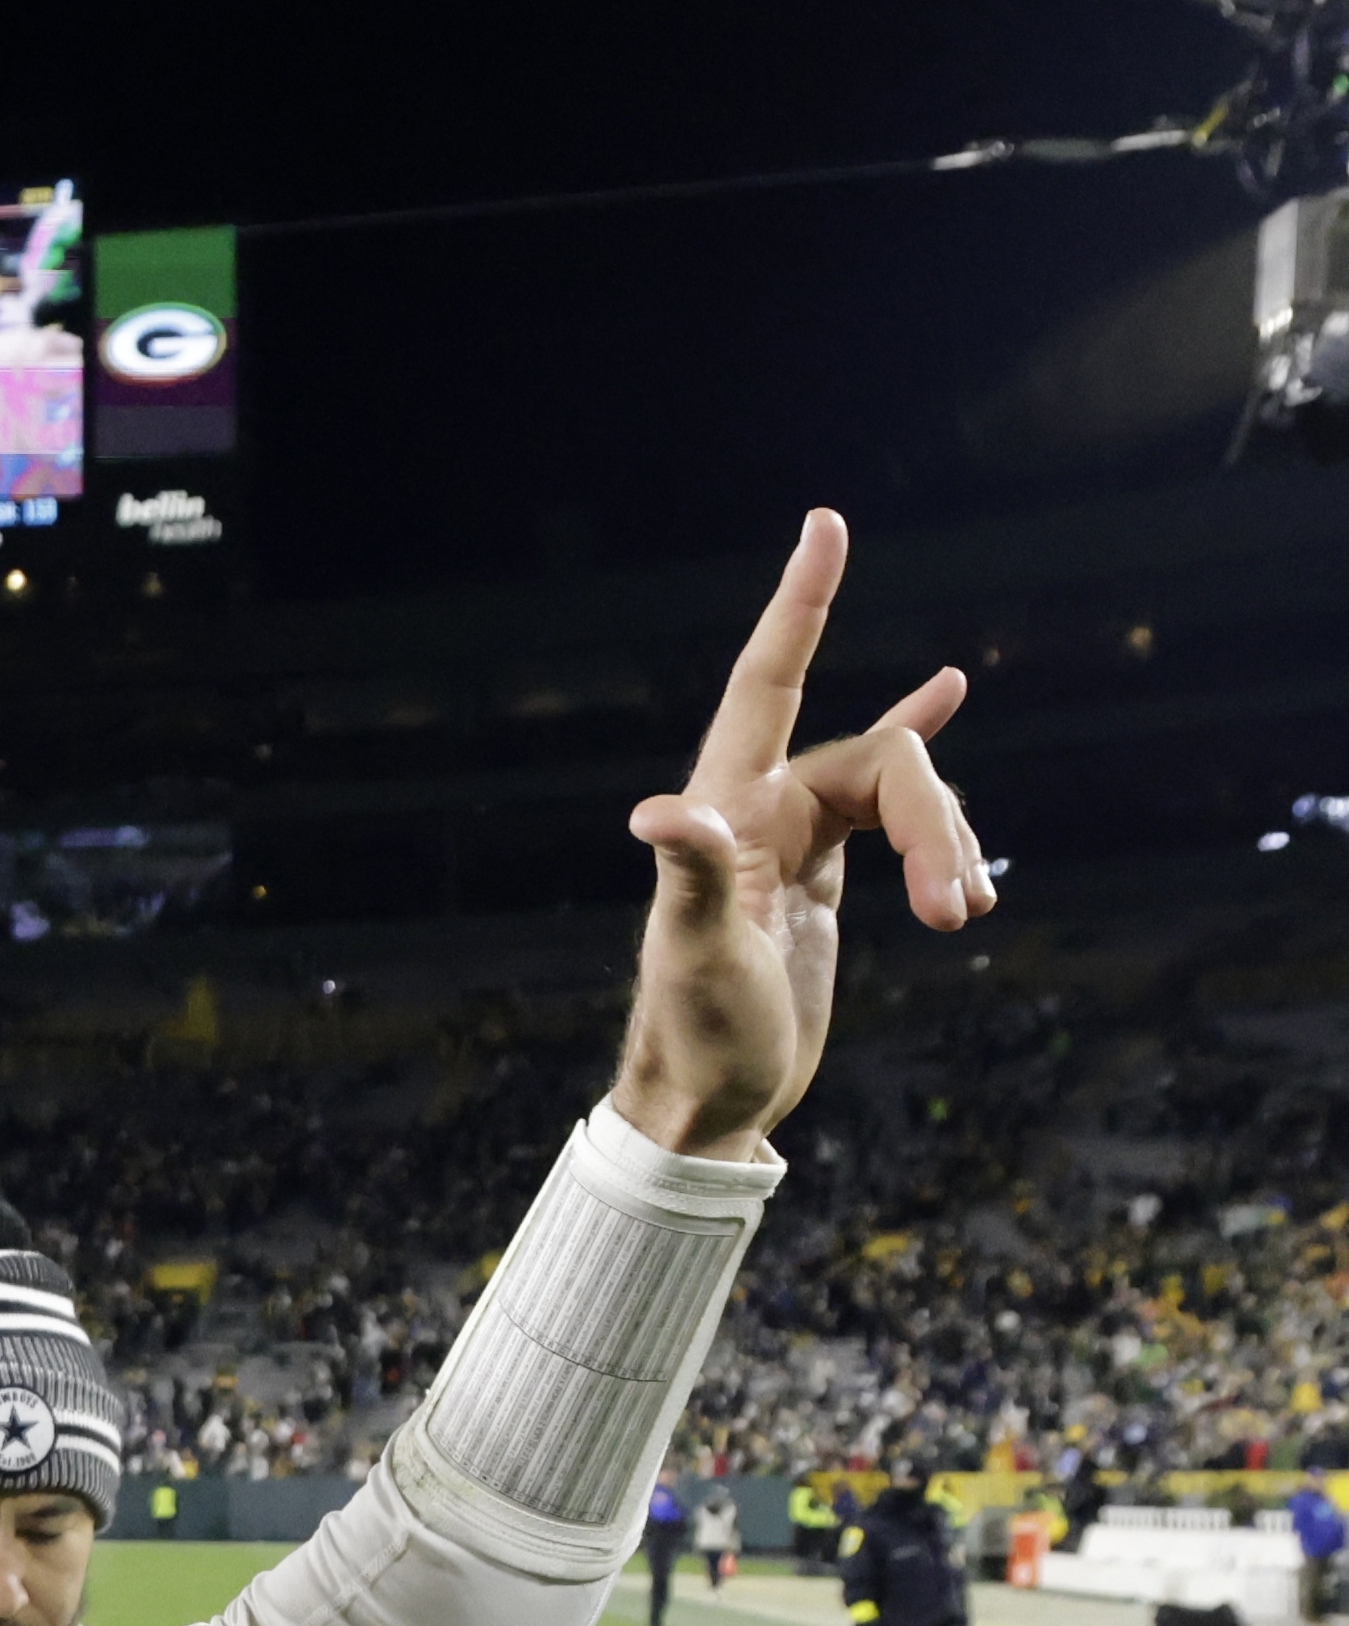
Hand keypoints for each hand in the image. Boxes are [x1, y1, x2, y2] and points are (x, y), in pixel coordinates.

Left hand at [615, 510, 990, 1158]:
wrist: (708, 1101)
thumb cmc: (696, 1032)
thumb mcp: (698, 955)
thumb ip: (689, 878)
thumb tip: (657, 813)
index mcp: (726, 809)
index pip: (766, 681)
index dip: (799, 605)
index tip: (827, 524)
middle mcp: (758, 811)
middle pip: (881, 761)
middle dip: (936, 822)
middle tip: (960, 912)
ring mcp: (795, 841)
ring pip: (903, 797)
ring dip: (949, 844)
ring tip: (967, 915)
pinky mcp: (825, 877)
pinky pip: (887, 808)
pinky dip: (927, 778)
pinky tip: (948, 696)